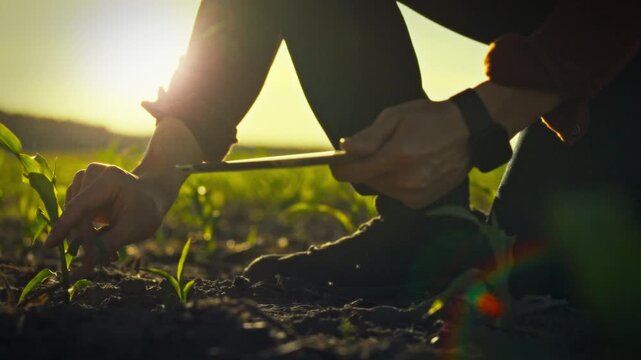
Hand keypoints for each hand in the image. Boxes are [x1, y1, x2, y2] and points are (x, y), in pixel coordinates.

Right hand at [44, 163, 170, 277]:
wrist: (153, 195)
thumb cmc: (147, 210)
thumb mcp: (131, 230)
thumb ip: (105, 247)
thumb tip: (80, 271)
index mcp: (109, 179)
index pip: (79, 206)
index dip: (64, 227)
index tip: (49, 245)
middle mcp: (92, 174)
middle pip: (77, 215)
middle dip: (88, 240)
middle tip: (106, 261)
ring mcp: (84, 179)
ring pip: (74, 217)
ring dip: (87, 238)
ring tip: (109, 252)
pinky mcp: (80, 188)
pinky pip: (75, 215)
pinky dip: (86, 231)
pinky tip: (102, 240)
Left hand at [331, 99, 470, 208]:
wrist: (469, 132)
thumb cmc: (429, 118)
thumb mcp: (395, 116)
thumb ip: (368, 136)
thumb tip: (344, 148)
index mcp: (395, 157)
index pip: (351, 173)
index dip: (339, 167)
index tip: (337, 160)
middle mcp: (404, 181)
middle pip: (365, 181)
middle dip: (365, 166)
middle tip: (380, 149)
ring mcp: (414, 194)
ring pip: (380, 188)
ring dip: (381, 175)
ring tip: (400, 155)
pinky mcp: (422, 201)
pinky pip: (396, 195)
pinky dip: (397, 183)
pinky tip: (411, 167)